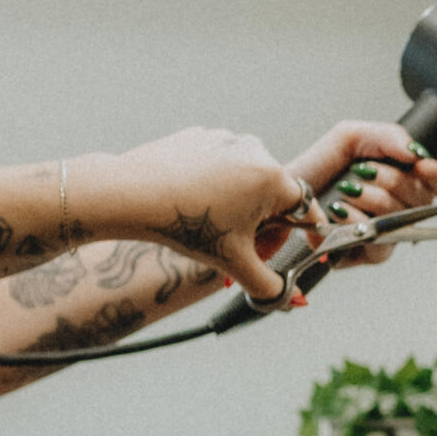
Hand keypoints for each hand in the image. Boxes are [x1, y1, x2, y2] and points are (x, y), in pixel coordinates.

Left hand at [84, 128, 323, 301]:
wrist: (129, 194)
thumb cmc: (185, 224)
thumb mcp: (234, 263)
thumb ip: (269, 286)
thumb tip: (288, 299)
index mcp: (272, 177)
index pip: (307, 211)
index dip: (307, 236)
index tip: (306, 248)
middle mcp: (254, 150)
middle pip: (277, 198)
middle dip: (266, 228)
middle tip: (243, 251)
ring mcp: (225, 139)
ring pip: (248, 182)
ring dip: (242, 208)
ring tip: (214, 228)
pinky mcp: (200, 137)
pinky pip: (221, 167)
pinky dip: (217, 188)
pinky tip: (195, 206)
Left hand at [284, 121, 436, 265]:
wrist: (285, 190)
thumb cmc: (319, 167)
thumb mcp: (352, 137)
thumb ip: (389, 137)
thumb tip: (416, 154)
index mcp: (404, 182)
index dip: (436, 174)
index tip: (421, 165)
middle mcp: (401, 210)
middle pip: (422, 198)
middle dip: (391, 180)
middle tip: (364, 172)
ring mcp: (387, 234)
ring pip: (400, 218)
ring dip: (372, 198)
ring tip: (347, 190)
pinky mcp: (367, 255)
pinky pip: (379, 242)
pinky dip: (357, 220)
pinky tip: (341, 211)